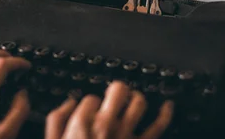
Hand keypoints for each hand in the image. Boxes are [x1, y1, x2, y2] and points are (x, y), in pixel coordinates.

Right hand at [46, 81, 173, 138]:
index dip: (90, 104)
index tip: (90, 112)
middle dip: (116, 90)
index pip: (91, 98)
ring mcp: (127, 135)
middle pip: (118, 90)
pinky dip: (165, 114)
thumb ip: (57, 120)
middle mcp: (107, 125)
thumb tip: (70, 103)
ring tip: (134, 101)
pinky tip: (167, 106)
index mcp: (82, 123)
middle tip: (115, 96)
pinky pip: (159, 126)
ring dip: (137, 99)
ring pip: (139, 102)